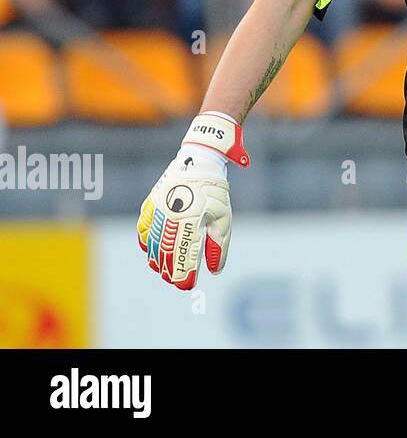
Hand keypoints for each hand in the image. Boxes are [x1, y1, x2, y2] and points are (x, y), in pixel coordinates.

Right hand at [137, 111, 248, 289]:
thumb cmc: (215, 191)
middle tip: (177, 281)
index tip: (187, 286)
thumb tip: (215, 269)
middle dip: (171, 270)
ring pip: (151, 243)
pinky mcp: (150, 204)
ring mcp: (157, 210)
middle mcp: (170, 217)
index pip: (184, 255)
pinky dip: (145, 242)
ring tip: (163, 271)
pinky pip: (142, 228)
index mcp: (190, 220)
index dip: (185, 273)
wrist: (199, 161)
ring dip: (157, 260)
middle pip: (166, 252)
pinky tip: (149, 251)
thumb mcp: (223, 217)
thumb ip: (218, 244)